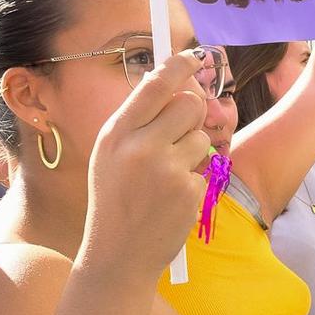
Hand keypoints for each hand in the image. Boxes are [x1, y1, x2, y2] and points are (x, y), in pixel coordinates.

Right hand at [81, 52, 209, 278]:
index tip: (194, 59)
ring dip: (191, 153)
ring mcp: (166, 170)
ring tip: (165, 178)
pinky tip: (170, 202)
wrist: (116, 255)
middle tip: (181, 130)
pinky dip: (192, 183)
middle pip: (189, 105)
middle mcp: (140, 147)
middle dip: (193, 113)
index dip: (179, 66)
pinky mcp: (188, 192)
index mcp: (116, 133)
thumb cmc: (115, 199)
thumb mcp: (110, 155)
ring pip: (200, 138)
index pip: (155, 85)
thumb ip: (137, 122)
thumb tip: (175, 86)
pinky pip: (203, 171)